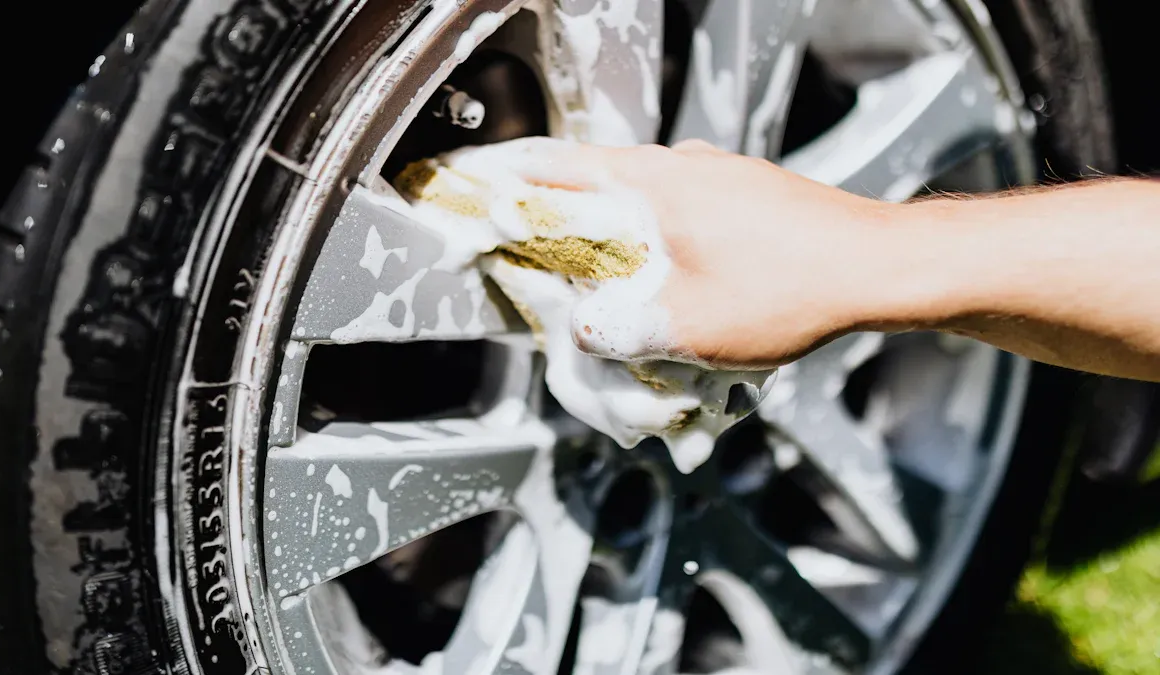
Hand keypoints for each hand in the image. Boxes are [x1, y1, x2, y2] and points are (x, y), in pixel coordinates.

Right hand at [517, 138, 896, 368]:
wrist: (879, 268)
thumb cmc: (791, 288)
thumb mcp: (686, 327)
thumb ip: (620, 329)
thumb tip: (587, 329)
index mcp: (653, 185)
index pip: (557, 169)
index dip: (506, 179)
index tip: (472, 184)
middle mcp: (682, 166)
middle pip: (596, 176)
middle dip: (558, 206)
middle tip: (530, 236)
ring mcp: (718, 174)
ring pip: (642, 192)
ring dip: (614, 223)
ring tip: (602, 266)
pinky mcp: (746, 191)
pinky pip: (681, 204)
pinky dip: (658, 231)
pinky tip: (670, 269)